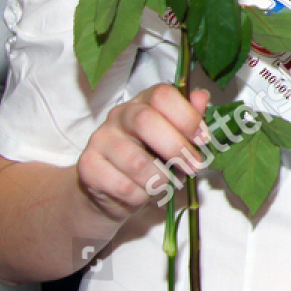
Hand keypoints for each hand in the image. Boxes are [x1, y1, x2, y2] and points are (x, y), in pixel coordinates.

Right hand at [75, 84, 211, 221]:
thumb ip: (189, 119)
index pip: (162, 95)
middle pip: (146, 121)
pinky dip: (141, 196)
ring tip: (165, 184)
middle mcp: (119, 115)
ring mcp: (99, 139)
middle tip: (193, 166)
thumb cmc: (151, 160)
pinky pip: (122, 186)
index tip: (203, 139)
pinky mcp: (87, 166)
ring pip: (136, 161)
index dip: (186, 116)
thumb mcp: (174, 139)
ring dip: (160, 178)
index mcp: (144, 102)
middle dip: (176, 147)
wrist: (112, 191)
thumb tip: (202, 97)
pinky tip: (142, 193)